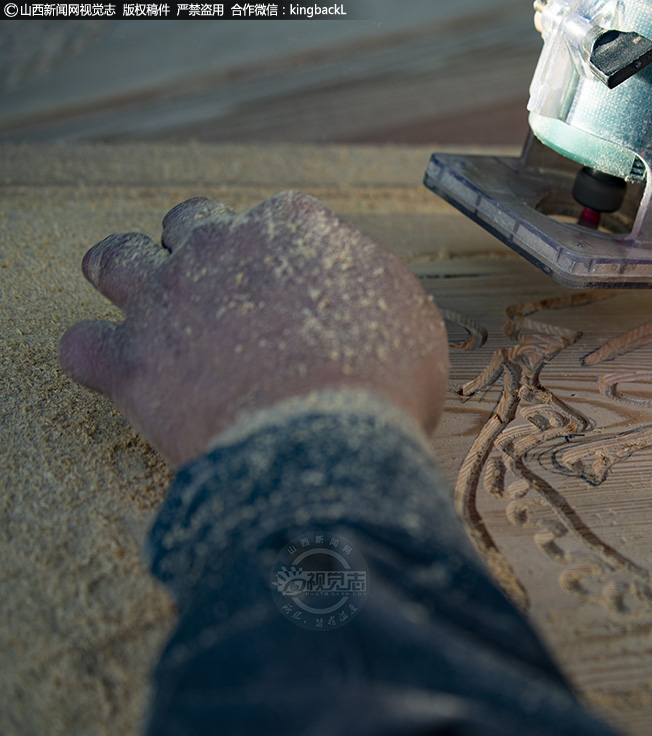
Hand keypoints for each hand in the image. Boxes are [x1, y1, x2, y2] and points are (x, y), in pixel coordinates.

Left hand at [58, 191, 448, 466]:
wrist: (329, 443)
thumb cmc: (382, 384)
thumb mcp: (411, 318)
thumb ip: (374, 287)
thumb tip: (363, 294)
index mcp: (293, 226)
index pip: (272, 217)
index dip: (278, 255)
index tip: (287, 288)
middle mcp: (220, 245)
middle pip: (189, 223)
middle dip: (198, 251)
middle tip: (217, 296)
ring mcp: (167, 298)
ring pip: (115, 259)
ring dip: (126, 276)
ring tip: (144, 307)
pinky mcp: (129, 360)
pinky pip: (80, 344)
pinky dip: (95, 356)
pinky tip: (118, 370)